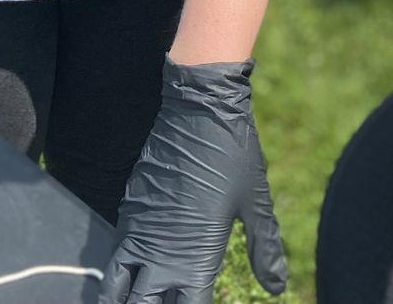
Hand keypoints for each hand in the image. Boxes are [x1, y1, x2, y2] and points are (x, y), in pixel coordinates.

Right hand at [100, 56, 287, 303]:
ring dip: (122, 299)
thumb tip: (277, 286)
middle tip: (158, 303)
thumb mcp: (255, 201)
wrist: (199, 108)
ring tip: (131, 302)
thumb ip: (265, 247)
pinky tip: (129, 274)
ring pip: (115, 287)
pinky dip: (118, 272)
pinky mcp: (128, 209)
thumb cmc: (232, 153)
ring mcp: (138, 230)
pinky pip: (115, 254)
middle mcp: (160, 251)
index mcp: (195, 256)